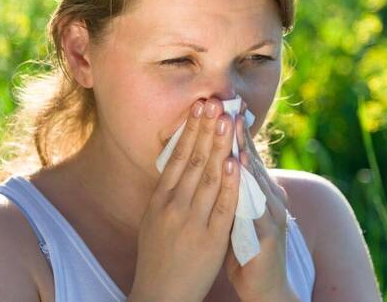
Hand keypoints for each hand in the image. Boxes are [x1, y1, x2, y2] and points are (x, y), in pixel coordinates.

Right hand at [130, 98, 240, 301]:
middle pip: (192, 160)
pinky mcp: (210, 238)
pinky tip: (232, 161)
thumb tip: (176, 165)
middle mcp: (173, 206)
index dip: (189, 131)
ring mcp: (191, 221)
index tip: (198, 108)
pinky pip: (221, 206)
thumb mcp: (154, 220)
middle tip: (213, 103)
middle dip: (204, 130)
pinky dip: (227, 182)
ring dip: (217, 146)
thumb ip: (167, 193)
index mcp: (160, 200)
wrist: (160, 295)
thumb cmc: (157, 257)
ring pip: (207, 176)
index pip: (176, 158)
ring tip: (225, 121)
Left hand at [223, 103, 298, 301]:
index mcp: (258, 191)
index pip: (243, 154)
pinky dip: (246, 185)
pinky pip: (256, 205)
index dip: (230, 131)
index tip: (217, 106)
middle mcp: (270, 197)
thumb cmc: (246, 248)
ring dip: (242, 149)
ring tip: (230, 125)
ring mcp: (272, 214)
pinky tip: (239, 167)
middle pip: (250, 158)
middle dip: (235, 131)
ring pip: (255, 176)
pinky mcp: (270, 233)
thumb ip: (229, 188)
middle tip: (223, 104)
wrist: (264, 288)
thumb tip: (214, 161)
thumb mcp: (235, 212)